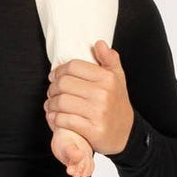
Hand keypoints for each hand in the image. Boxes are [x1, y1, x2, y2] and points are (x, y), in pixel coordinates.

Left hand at [44, 40, 132, 156]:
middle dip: (52, 88)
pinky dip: (55, 119)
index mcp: (107, 78)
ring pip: (61, 102)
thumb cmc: (116, 102)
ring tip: (51, 106)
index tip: (54, 77)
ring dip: (51, 105)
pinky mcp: (93, 130)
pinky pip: (65, 120)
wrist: (126, 133)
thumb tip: (99, 43)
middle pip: (64, 84)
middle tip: (51, 93)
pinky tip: (54, 118)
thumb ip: (109, 59)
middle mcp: (103, 94)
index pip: (73, 66)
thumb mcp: (117, 78)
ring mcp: (98, 112)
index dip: (59, 70)